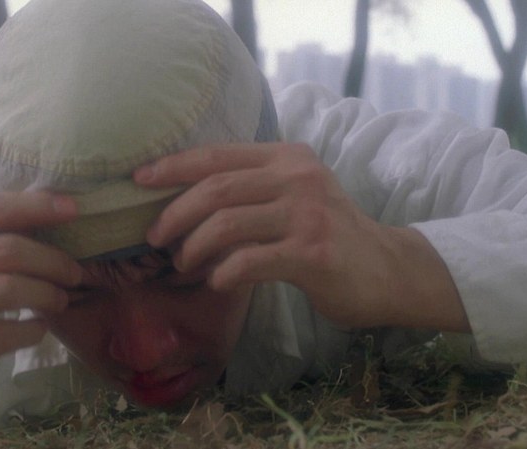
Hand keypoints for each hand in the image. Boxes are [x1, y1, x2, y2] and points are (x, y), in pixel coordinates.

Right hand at [0, 191, 82, 419]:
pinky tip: (39, 328)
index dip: (38, 206)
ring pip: (9, 289)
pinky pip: (6, 333)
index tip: (74, 209)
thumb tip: (55, 207)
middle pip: (8, 250)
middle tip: (74, 274)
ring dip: (47, 294)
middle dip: (52, 261)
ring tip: (60, 300)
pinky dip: (33, 329)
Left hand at [134, 143, 467, 331]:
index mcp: (287, 157)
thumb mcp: (294, 195)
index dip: (172, 166)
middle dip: (174, 214)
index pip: (217, 155)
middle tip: (155, 239)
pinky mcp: (312, 253)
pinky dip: (223, 273)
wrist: (387, 269)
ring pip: (226, 223)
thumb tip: (183, 202)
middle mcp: (297, 177)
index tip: (139, 179)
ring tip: (185, 264)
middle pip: (215, 188)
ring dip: (194, 247)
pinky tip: (218, 282)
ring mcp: (307, 214)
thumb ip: (252, 189)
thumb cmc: (329, 234)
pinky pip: (248, 261)